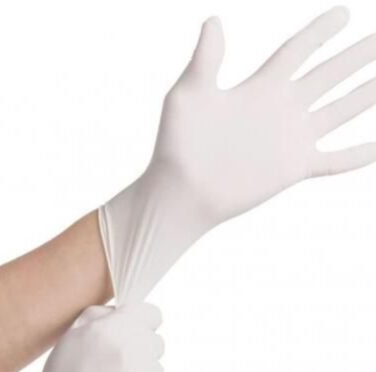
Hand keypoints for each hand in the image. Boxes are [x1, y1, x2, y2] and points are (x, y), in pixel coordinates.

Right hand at [0, 303, 164, 371]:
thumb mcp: (72, 335)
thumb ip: (102, 315)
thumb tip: (125, 312)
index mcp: (112, 328)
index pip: (153, 314)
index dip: (143, 323)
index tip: (133, 334)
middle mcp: (130, 348)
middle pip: (157, 343)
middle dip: (140, 351)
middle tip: (115, 368)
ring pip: (157, 370)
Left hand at [100, 7, 375, 303]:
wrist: (183, 191)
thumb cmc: (178, 144)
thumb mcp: (188, 95)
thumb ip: (205, 59)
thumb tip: (214, 21)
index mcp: (260, 86)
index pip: (298, 50)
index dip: (321, 32)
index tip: (344, 15)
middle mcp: (280, 109)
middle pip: (328, 74)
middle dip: (355, 57)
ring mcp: (290, 139)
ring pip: (338, 111)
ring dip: (363, 97)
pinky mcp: (293, 168)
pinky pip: (332, 161)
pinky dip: (355, 156)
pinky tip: (374, 148)